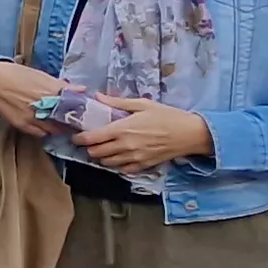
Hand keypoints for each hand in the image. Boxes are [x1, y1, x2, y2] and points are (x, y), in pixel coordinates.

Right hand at [0, 58, 75, 136]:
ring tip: (59, 124)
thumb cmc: (16, 74)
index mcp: (52, 91)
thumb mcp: (41, 75)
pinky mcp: (22, 124)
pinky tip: (44, 126)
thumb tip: (82, 90)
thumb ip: (62, 85)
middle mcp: (44, 106)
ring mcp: (33, 117)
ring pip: (54, 130)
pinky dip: (44, 131)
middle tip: (72, 119)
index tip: (83, 112)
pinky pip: (39, 133)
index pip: (75, 106)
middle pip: (66, 120)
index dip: (80, 111)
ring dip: (59, 128)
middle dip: (71, 121)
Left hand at [74, 96, 213, 174]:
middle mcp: (125, 146)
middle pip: (96, 153)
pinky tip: (119, 157)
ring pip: (107, 163)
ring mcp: (134, 158)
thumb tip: (98, 97)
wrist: (190, 134)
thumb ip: (117, 102)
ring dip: (101, 157)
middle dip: (89, 148)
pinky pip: (122, 170)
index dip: (80, 138)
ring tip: (103, 148)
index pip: (92, 138)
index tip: (77, 135)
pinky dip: (117, 165)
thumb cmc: (167, 116)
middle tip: (90, 141)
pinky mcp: (143, 166)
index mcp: (122, 129)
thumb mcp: (142, 104)